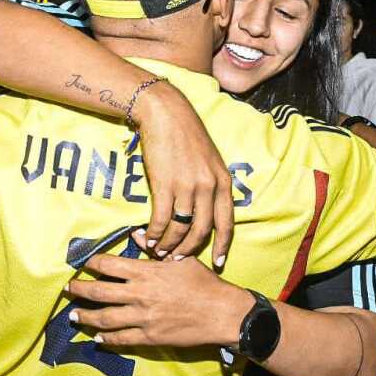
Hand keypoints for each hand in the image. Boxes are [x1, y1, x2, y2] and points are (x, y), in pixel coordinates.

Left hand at [66, 255, 250, 346]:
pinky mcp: (150, 337)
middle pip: (100, 292)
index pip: (110, 266)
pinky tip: (97, 338)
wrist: (221, 312)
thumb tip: (136, 234)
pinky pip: (122, 339)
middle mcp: (140, 294)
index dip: (93, 264)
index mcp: (147, 272)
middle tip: (68, 289)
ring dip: (86, 317)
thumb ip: (154, 249)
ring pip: (105, 318)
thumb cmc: (203, 283)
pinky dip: (107, 339)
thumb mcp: (180, 259)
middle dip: (80, 290)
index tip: (84, 265)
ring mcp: (143, 317)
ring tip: (74, 315)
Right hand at [135, 83, 233, 264]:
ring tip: (159, 251)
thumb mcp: (210, 159)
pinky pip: (161, 219)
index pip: (227, 223)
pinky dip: (154, 233)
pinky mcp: (165, 184)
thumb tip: (206, 210)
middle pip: (202, 231)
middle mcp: (209, 186)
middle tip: (177, 259)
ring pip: (180, 229)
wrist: (165, 113)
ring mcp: (187, 186)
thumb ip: (212, 184)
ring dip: (168, 245)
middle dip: (189, 250)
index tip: (219, 263)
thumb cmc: (186, 134)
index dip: (223, 246)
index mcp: (223, 181)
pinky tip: (147, 238)